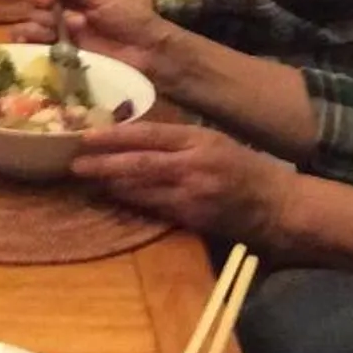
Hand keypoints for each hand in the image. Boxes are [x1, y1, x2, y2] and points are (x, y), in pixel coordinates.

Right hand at [16, 0, 176, 75]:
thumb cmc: (126, 14)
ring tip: (72, 26)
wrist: (143, 48)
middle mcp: (60, 2)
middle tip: (50, 4)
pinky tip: (31, 37)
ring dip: (43, 21)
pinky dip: (27, 36)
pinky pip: (32, 39)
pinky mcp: (57, 46)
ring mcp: (57, 25)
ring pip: (30, 17)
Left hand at [70, 119, 295, 245]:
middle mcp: (193, 164)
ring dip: (112, 185)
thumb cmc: (242, 166)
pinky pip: (154, 209)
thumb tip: (131, 135)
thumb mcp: (211, 140)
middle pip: (140, 163)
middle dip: (104, 163)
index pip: (148, 134)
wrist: (276, 204)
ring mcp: (192, 194)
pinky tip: (115, 199)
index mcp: (197, 139)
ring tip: (87, 180)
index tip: (87, 136)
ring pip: (142, 189)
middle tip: (76, 163)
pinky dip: (132, 203)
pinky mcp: (193, 218)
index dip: (114, 136)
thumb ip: (176, 139)